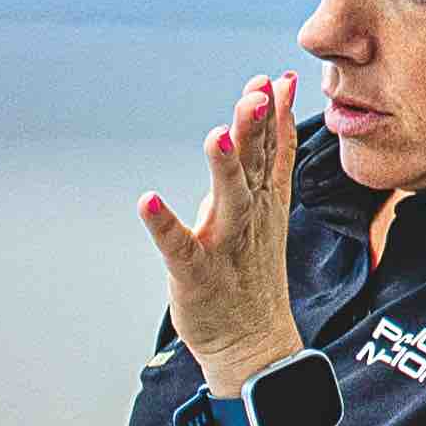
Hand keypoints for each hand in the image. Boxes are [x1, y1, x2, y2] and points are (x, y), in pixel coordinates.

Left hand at [138, 78, 311, 384]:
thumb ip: (264, 162)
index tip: (278, 80)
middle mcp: (248, 218)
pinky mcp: (196, 274)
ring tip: (217, 136)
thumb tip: (262, 114)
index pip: (275, 151)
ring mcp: (223, 245)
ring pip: (228, 201)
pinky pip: (178, 247)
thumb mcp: (266, 210)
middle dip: (256, 128)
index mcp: (265, 202)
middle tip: (257, 93)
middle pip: (255, 167)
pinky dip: (164, 224)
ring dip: (223, 168)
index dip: (276, 115)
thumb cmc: (252, 274)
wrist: (253, 346)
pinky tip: (148, 200)